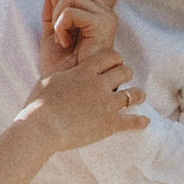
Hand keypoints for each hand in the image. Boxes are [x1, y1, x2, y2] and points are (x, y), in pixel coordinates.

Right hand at [23, 41, 147, 154]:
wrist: (41, 128)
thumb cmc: (39, 103)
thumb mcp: (50, 77)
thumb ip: (66, 68)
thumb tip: (73, 58)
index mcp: (85, 71)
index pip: (110, 56)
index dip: (115, 59)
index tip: (114, 63)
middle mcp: (99, 84)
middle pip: (125, 71)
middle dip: (126, 74)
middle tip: (124, 78)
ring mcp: (106, 104)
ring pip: (133, 94)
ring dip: (137, 94)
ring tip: (139, 96)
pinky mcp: (109, 124)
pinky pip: (132, 121)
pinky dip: (140, 121)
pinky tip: (144, 121)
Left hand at [42, 0, 120, 60]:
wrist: (65, 88)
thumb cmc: (61, 67)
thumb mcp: (52, 35)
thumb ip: (51, 13)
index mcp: (96, 16)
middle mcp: (104, 13)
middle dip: (56, 0)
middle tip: (58, 28)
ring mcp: (106, 17)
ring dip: (56, 18)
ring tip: (62, 39)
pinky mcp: (103, 24)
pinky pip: (69, 11)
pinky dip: (59, 27)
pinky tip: (65, 44)